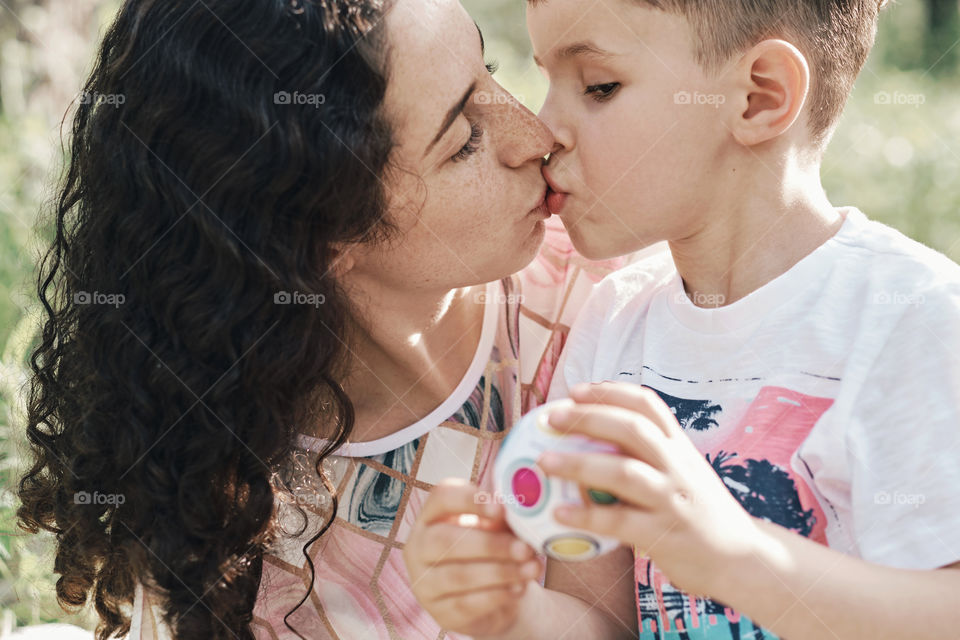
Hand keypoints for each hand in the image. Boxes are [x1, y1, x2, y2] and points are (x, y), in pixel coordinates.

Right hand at [402, 479, 543, 636]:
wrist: (497, 598)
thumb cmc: (493, 552)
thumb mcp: (497, 529)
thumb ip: (502, 517)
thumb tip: (519, 509)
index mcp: (430, 517)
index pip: (441, 498)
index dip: (469, 500)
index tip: (501, 508)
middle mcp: (418, 548)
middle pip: (444, 540)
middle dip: (489, 544)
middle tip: (525, 548)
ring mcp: (425, 583)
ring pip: (459, 575)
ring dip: (500, 572)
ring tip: (532, 568)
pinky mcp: (440, 613)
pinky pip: (467, 604)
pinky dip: (497, 595)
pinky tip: (519, 587)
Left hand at [537, 382, 764, 599]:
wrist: (743, 558)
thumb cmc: (699, 512)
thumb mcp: (683, 472)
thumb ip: (650, 456)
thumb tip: (592, 440)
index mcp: (679, 446)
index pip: (647, 405)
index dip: (610, 392)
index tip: (576, 390)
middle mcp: (677, 466)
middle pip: (632, 429)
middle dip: (589, 418)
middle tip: (551, 417)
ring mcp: (672, 499)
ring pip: (623, 472)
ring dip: (579, 463)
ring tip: (544, 461)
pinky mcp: (664, 534)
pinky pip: (619, 522)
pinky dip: (586, 516)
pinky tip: (559, 514)